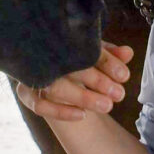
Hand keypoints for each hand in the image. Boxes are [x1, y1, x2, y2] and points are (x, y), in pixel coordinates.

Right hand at [16, 42, 133, 122]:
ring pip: (55, 87)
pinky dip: (60, 112)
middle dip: (97, 81)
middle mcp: (43, 53)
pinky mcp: (26, 93)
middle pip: (68, 67)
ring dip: (83, 97)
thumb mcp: (93, 52)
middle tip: (119, 93)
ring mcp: (32, 73)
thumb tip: (128, 53)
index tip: (124, 75)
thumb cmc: (73, 56)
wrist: (46, 64)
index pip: (83, 47)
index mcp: (60, 37)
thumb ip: (110, 54)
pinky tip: (82, 115)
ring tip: (107, 105)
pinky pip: (40, 105)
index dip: (106, 60)